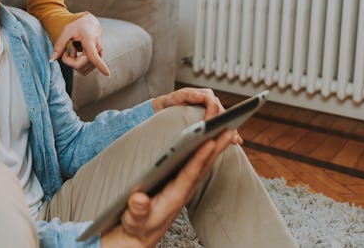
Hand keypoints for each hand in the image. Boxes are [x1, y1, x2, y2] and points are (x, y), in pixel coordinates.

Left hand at [49, 14, 109, 76]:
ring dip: (74, 62)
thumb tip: (51, 61)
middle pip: (79, 66)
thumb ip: (58, 45)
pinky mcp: (98, 59)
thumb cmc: (78, 26)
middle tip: (67, 49)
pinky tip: (78, 52)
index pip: (94, 56)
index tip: (108, 74)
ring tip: (74, 49)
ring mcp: (98, 56)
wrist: (90, 23)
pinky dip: (78, 63)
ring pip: (82, 69)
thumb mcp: (66, 31)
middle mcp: (96, 50)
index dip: (100, 66)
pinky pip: (85, 68)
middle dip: (69, 61)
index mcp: (89, 42)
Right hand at [101, 129, 236, 247]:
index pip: (191, 173)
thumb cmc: (136, 226)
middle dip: (217, 145)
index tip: (210, 141)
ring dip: (215, 146)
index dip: (200, 157)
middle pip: (204, 164)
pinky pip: (197, 165)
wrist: (139, 236)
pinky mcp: (181, 184)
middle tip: (230, 127)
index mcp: (175, 196)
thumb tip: (139, 199)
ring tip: (226, 127)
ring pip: (203, 163)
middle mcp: (184, 190)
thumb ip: (138, 210)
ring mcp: (184, 186)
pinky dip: (206, 152)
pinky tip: (210, 141)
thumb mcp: (134, 220)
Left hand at [152, 88, 242, 144]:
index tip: (209, 126)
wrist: (169, 105)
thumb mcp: (177, 96)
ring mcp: (215, 110)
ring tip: (235, 141)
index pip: (213, 104)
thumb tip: (200, 96)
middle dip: (225, 125)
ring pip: (226, 120)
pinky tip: (236, 142)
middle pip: (223, 113)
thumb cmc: (173, 100)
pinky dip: (230, 133)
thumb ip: (188, 95)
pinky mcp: (215, 118)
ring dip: (231, 130)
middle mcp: (213, 101)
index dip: (212, 115)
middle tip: (226, 137)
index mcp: (206, 94)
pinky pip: (225, 125)